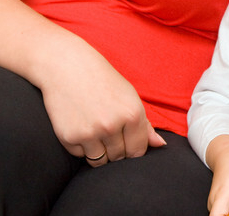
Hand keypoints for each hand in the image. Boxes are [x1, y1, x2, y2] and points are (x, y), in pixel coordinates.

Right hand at [39, 47, 165, 166]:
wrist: (67, 67)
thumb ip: (145, 125)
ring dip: (99, 152)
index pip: (138, 151)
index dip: (132, 148)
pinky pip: (80, 155)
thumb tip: (160, 145)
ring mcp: (90, 133)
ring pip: (100, 161)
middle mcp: (112, 126)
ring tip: (95, 129)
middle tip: (107, 129)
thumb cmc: (103, 81)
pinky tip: (80, 125)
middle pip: (119, 158)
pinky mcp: (69, 137)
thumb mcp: (130, 97)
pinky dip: (81, 146)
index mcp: (132, 114)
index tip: (126, 140)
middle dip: (116, 150)